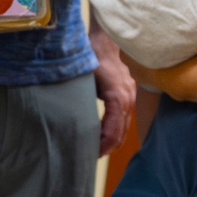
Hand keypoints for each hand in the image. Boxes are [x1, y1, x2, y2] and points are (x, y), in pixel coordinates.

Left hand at [89, 27, 135, 154]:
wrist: (103, 39)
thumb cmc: (89, 58)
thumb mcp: (80, 82)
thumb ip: (77, 104)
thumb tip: (66, 127)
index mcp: (117, 97)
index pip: (113, 132)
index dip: (100, 147)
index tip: (86, 154)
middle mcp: (128, 98)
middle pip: (120, 134)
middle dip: (105, 148)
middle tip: (86, 157)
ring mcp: (130, 96)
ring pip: (123, 128)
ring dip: (109, 141)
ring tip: (92, 149)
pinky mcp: (128, 94)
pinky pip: (123, 119)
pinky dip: (113, 131)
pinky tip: (99, 136)